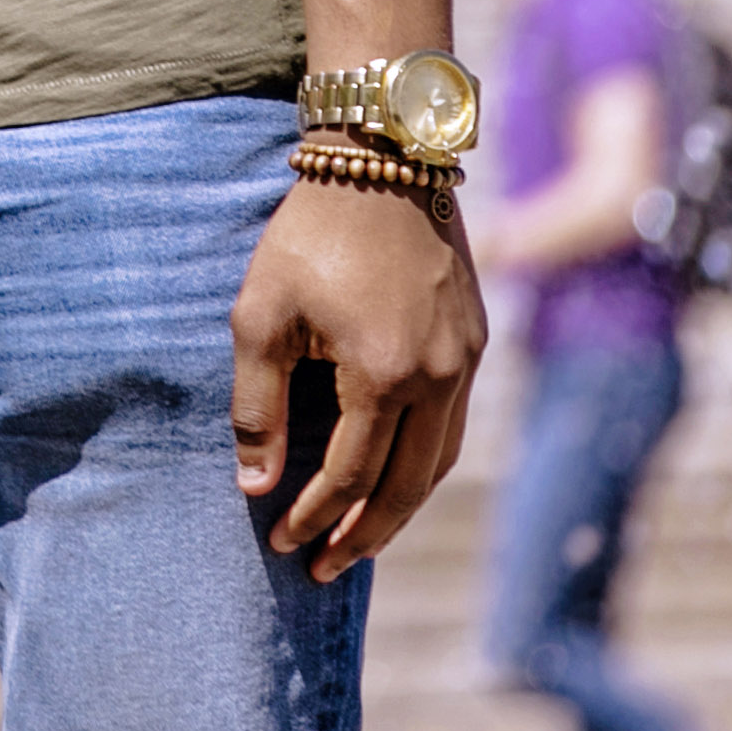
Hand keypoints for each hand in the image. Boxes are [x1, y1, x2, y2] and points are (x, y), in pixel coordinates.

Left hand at [230, 177, 485, 579]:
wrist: (381, 162)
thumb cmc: (307, 236)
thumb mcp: (260, 315)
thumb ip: (257, 405)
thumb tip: (255, 484)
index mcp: (381, 375)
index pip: (348, 475)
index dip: (312, 517)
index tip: (282, 543)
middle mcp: (438, 378)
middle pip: (406, 487)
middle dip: (362, 535)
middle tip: (324, 568)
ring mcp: (466, 361)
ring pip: (441, 463)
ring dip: (400, 508)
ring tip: (358, 539)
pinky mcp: (476, 342)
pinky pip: (454, 426)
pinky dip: (425, 464)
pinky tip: (395, 477)